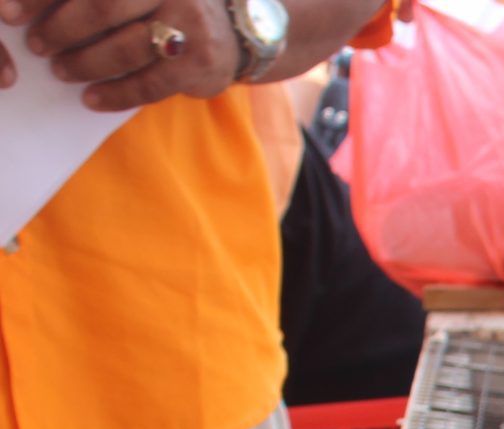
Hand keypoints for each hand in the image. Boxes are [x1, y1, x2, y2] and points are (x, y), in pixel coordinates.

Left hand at [1, 0, 243, 108]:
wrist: (235, 31)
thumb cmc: (165, 5)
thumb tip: (28, 8)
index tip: (9, 13)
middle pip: (104, 6)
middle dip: (62, 29)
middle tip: (38, 45)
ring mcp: (191, 25)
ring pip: (125, 48)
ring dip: (85, 63)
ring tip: (62, 70)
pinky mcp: (200, 64)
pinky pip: (149, 84)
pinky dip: (115, 94)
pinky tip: (92, 98)